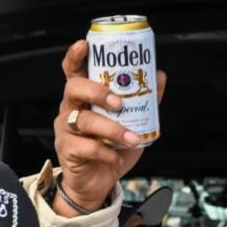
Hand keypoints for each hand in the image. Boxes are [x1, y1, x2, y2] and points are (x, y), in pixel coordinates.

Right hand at [53, 40, 167, 214]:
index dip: (75, 56)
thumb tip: (160, 76)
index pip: (74, 70)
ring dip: (111, 128)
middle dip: (97, 92)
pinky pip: (85, 147)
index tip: (84, 45)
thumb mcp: (133, 122)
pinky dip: (105, 151)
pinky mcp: (68, 150)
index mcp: (84, 96)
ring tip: (130, 137)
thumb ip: (144, 100)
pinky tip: (114, 156)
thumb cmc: (112, 148)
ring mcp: (66, 129)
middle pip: (74, 88)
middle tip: (119, 103)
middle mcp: (71, 108)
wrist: (101, 181)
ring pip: (83, 120)